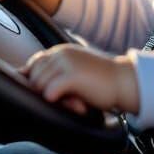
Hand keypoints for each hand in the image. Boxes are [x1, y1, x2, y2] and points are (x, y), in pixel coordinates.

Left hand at [21, 44, 139, 114]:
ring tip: (71, 102)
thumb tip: (29, 78)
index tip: (50, 92)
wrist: (125, 81)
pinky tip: (72, 103)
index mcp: (61, 51)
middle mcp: (61, 53)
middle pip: (33, 77)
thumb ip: (56, 72)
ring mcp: (66, 62)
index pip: (34, 64)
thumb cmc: (101, 80)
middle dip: (42, 91)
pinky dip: (55, 100)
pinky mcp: (73, 75)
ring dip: (50, 97)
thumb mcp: (75, 70)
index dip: (37, 80)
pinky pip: (50, 91)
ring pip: (38, 84)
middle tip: (64, 100)